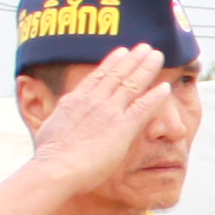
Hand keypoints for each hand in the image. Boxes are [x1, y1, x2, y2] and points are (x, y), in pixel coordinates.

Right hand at [28, 42, 190, 198]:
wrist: (56, 168)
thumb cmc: (50, 156)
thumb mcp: (49, 127)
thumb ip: (59, 118)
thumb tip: (57, 114)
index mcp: (76, 100)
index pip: (98, 76)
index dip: (112, 62)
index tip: (122, 52)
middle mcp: (94, 101)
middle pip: (118, 74)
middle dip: (133, 59)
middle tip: (145, 47)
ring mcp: (109, 112)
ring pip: (132, 84)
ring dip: (146, 68)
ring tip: (157, 56)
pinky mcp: (122, 127)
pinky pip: (143, 107)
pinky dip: (155, 97)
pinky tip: (166, 88)